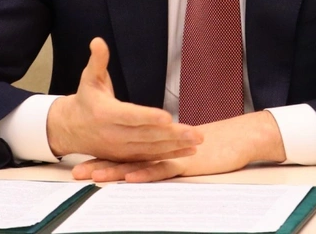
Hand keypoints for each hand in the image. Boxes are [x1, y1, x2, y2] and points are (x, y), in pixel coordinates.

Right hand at [46, 38, 202, 160]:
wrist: (71, 129)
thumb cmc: (86, 99)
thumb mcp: (89, 78)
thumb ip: (97, 61)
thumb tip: (98, 41)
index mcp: (104, 114)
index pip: (129, 116)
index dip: (148, 117)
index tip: (167, 117)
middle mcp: (113, 134)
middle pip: (146, 135)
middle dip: (172, 135)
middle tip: (195, 133)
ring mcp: (120, 149)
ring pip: (151, 148)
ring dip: (175, 146)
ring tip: (197, 141)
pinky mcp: (126, 157)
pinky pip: (150, 157)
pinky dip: (170, 154)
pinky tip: (188, 151)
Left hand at [72, 110, 285, 182]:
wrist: (239, 139)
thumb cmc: (211, 150)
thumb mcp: (182, 157)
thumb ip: (163, 162)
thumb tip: (144, 170)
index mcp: (154, 151)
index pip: (123, 156)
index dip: (101, 160)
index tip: (80, 168)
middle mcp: (159, 152)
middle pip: (123, 160)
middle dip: (98, 166)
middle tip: (76, 173)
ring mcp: (171, 157)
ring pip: (138, 164)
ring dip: (114, 170)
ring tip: (92, 175)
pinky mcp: (185, 164)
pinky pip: (163, 169)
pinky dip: (146, 172)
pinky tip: (130, 176)